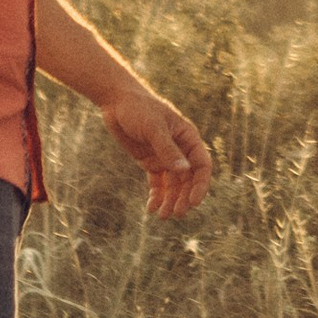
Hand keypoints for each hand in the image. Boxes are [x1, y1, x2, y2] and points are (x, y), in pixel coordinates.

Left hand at [96, 74, 214, 217]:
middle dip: (183, 197)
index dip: (200, 184)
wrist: (116, 102)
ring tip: (163, 216)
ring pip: (173, 184)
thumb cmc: (139, 108)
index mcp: (187, 137)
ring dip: (170, 200)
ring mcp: (164, 156)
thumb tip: (184, 170)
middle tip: (176, 214)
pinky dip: (156, 196)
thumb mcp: (153, 128)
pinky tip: (151, 208)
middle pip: (188, 179)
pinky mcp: (149, 161)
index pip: (201, 165)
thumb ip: (167, 149)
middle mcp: (179, 149)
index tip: (193, 202)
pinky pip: (157, 183)